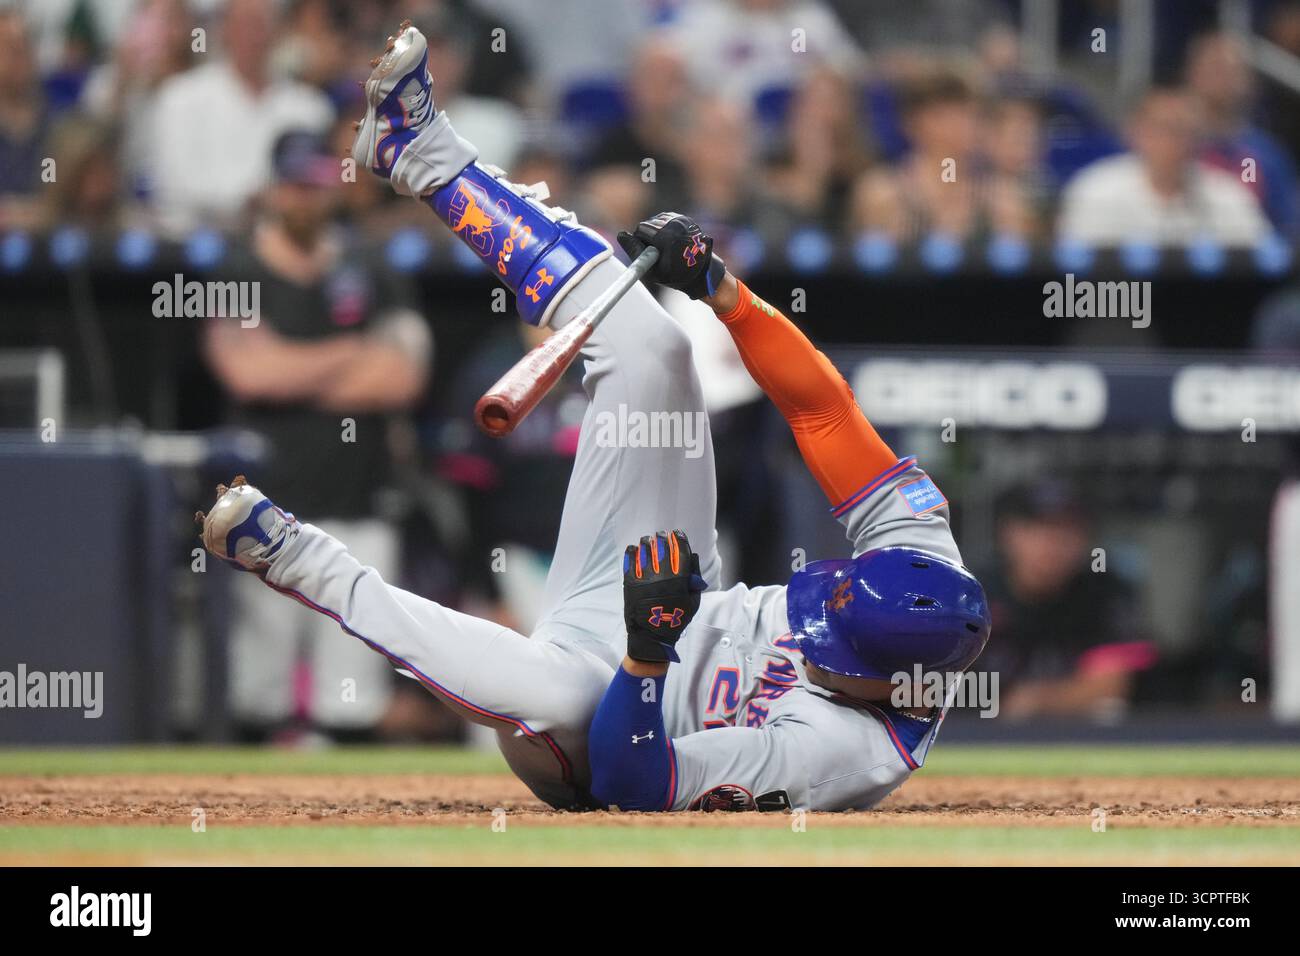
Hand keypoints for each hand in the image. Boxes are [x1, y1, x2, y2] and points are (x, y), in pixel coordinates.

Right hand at [617, 212, 726, 299]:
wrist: (702, 272)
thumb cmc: (677, 275)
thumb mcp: (652, 269)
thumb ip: (635, 251)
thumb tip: (621, 235)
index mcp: (667, 235)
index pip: (641, 229)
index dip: (641, 242)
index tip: (648, 253)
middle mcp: (675, 223)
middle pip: (649, 223)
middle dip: (648, 236)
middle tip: (657, 252)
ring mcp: (682, 219)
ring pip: (656, 221)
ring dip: (656, 233)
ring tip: (665, 248)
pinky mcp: (685, 219)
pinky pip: (666, 220)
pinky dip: (664, 229)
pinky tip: (671, 242)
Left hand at [622, 530, 706, 662]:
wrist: (652, 637)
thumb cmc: (675, 619)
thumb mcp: (693, 601)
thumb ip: (695, 578)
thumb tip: (692, 555)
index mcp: (680, 580)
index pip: (681, 551)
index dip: (679, 539)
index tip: (677, 534)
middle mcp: (663, 577)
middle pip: (663, 548)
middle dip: (662, 538)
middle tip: (661, 535)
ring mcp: (646, 579)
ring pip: (646, 552)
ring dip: (647, 543)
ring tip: (647, 540)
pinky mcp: (631, 584)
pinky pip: (630, 562)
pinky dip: (632, 553)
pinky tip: (633, 549)